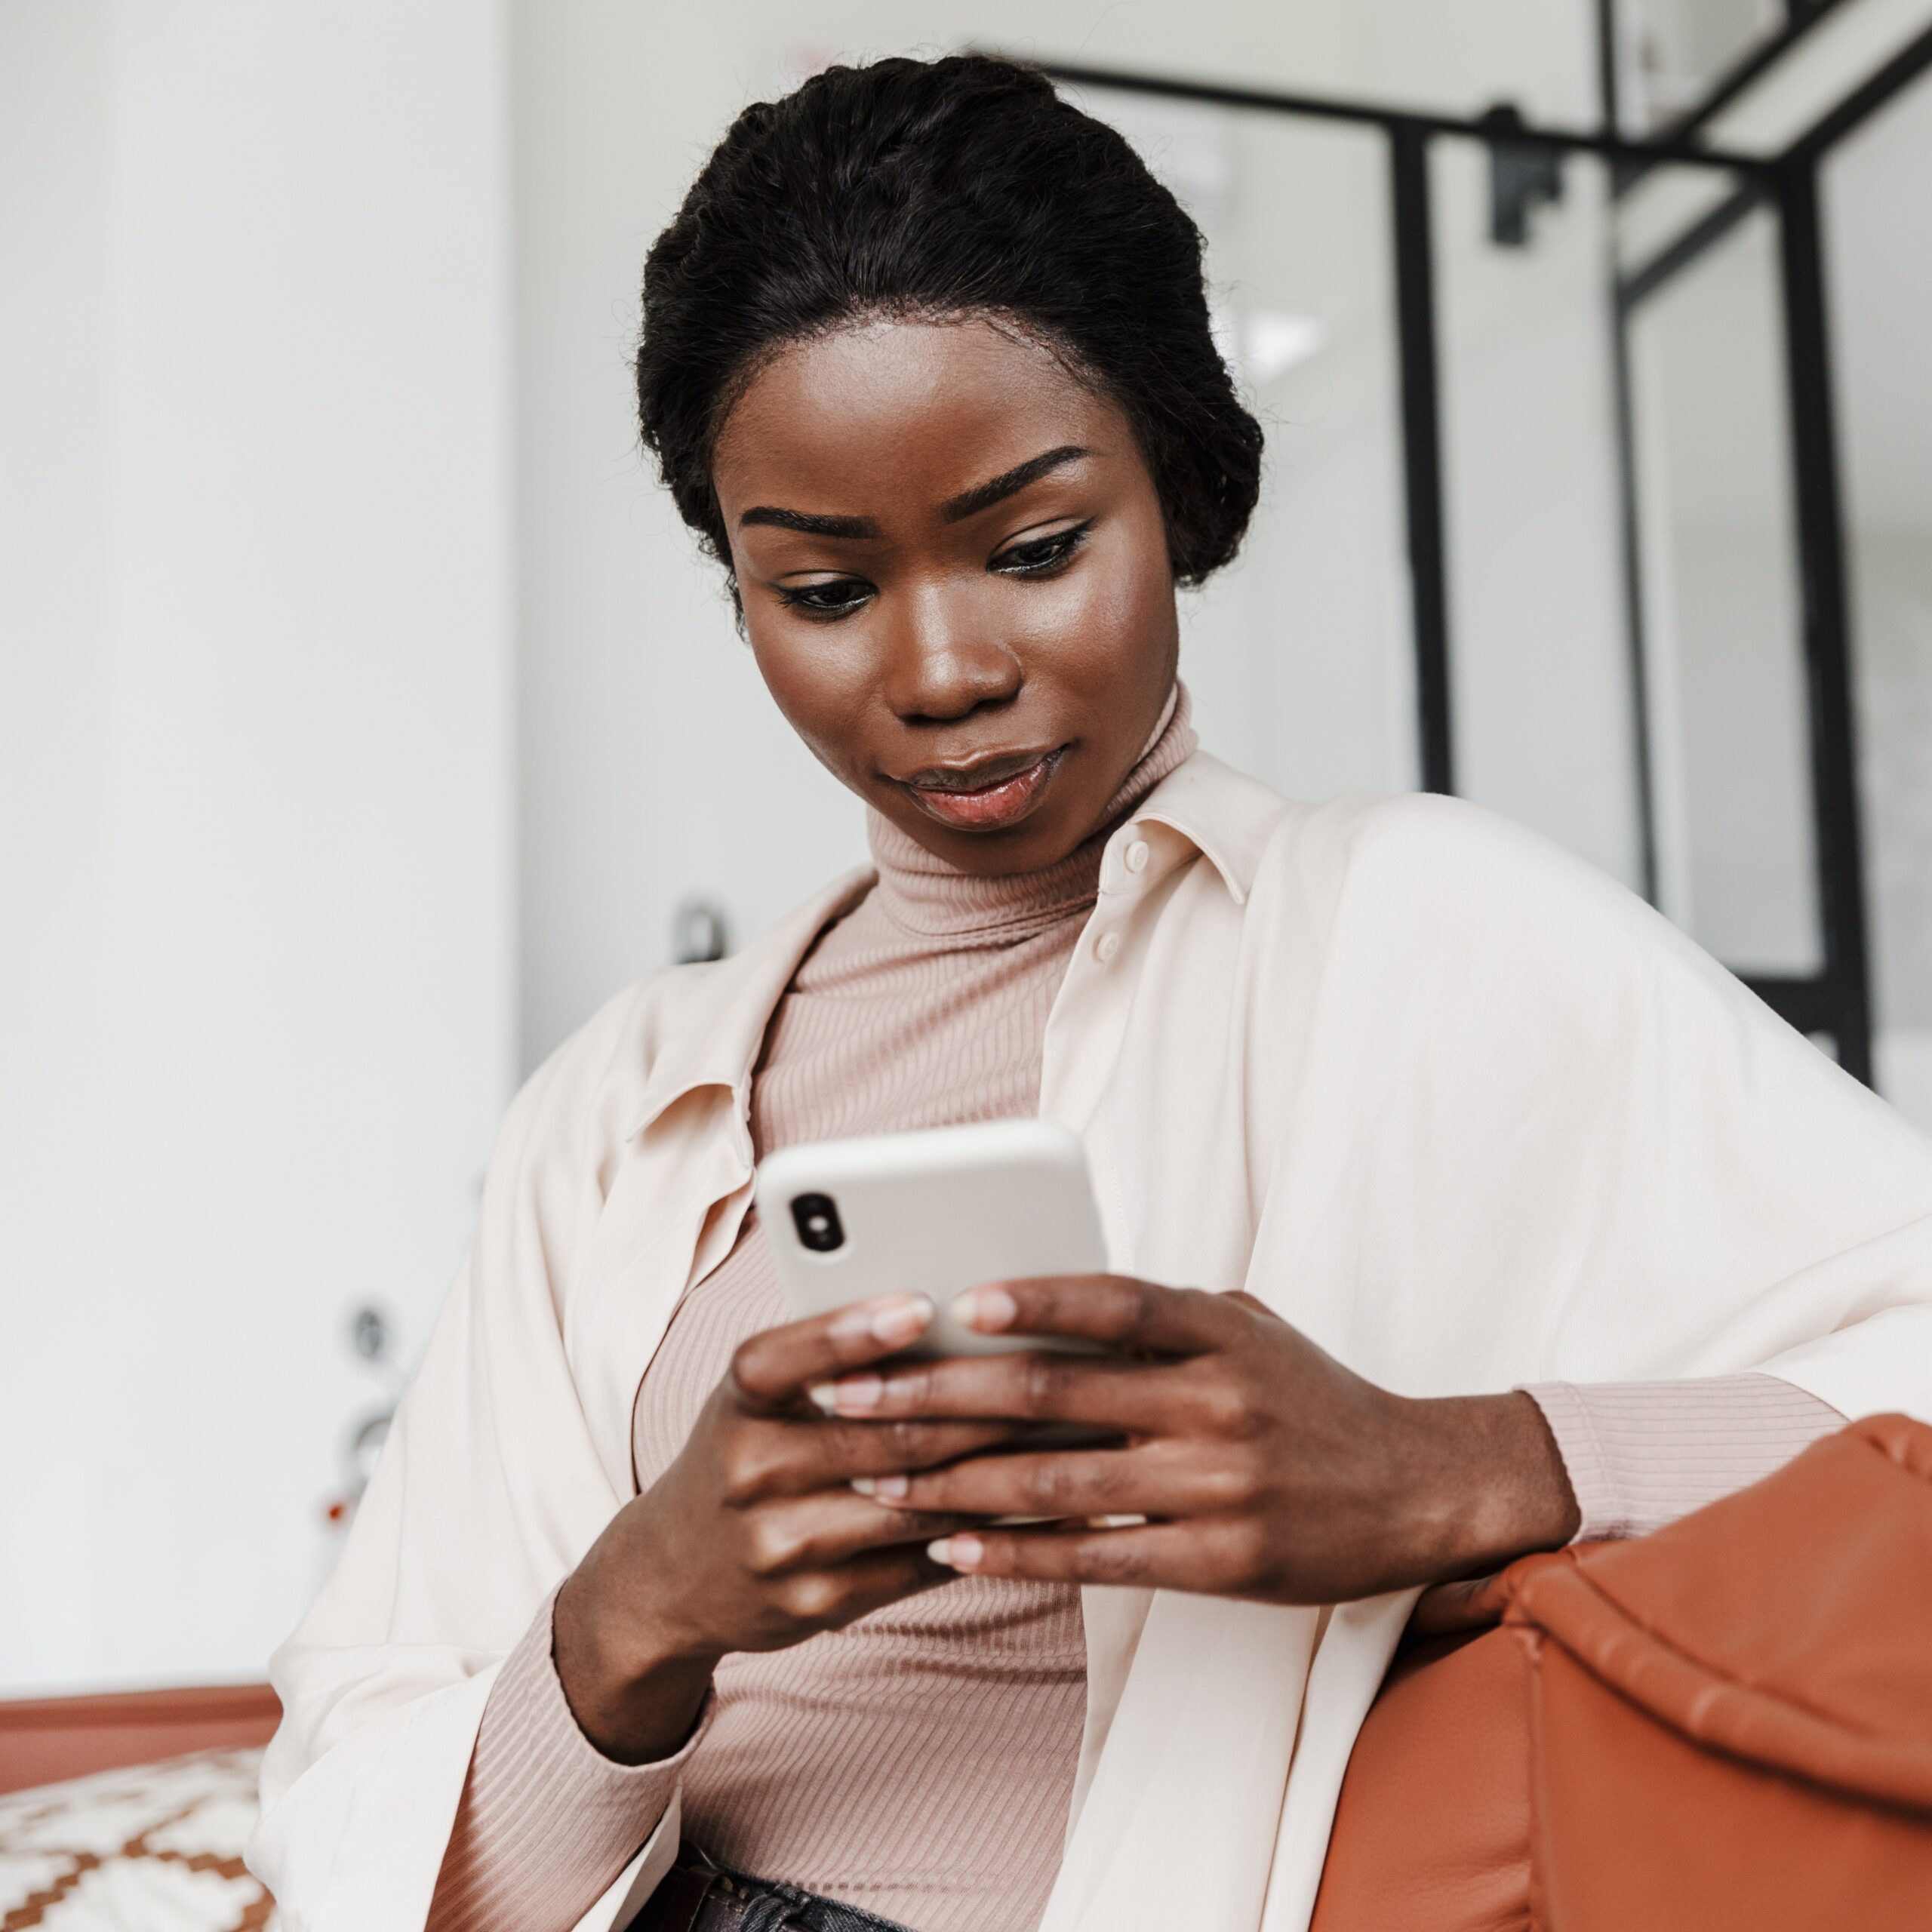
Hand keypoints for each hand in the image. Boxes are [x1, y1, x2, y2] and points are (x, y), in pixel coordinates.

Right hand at [554, 1292, 1010, 1761]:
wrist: (672, 1575)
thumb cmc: (745, 1451)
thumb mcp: (758, 1397)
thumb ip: (828, 1361)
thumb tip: (945, 1314)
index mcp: (735, 1403)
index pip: (782, 1360)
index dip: (849, 1333)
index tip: (920, 1304)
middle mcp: (747, 1474)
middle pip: (879, 1437)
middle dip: (976, 1406)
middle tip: (1052, 1376)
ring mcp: (779, 1547)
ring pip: (910, 1504)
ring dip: (995, 1473)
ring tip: (1065, 1440)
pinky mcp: (815, 1605)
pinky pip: (915, 1566)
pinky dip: (980, 1537)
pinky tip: (1033, 1512)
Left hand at [817, 1276, 1579, 1603]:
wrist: (1416, 1489)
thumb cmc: (1311, 1398)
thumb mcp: (1246, 1328)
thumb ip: (1158, 1315)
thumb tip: (1042, 1294)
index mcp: (1219, 1329)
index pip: (1112, 1300)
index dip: (1029, 1298)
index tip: (948, 1302)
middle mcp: (1215, 1401)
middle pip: (1053, 1393)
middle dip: (937, 1394)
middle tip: (852, 1395)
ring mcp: (1216, 1485)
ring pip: (1056, 1482)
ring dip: (952, 1483)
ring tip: (875, 1477)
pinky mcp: (1218, 1562)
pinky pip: (1094, 1560)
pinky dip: (1015, 1554)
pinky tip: (950, 1548)